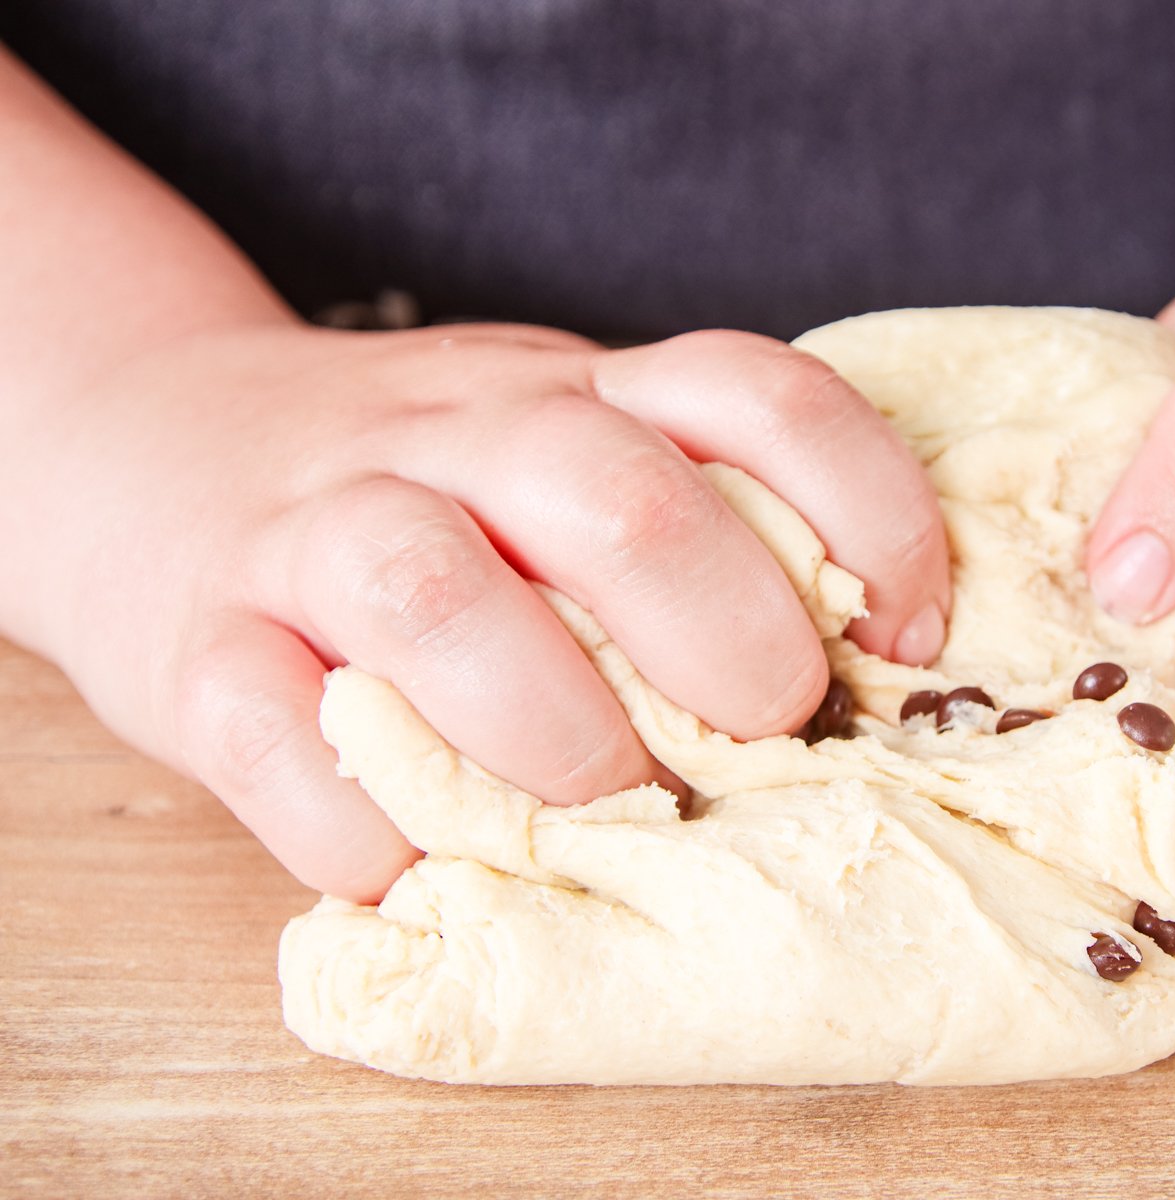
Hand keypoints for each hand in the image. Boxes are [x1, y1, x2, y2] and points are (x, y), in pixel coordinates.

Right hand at [2, 320, 947, 899]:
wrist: (147, 448)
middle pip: (618, 497)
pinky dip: (370, 827)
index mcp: (577, 395)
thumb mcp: (561, 452)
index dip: (870, 511)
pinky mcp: (196, 644)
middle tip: (767, 734)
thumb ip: (689, 521)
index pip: (757, 396)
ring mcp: (316, 529)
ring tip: (612, 801)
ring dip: (558, 728)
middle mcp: (456, 436)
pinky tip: (433, 862)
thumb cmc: (426, 491)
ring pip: (437, 596)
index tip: (908, 638)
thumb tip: (874, 669)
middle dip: (730, 638)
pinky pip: (276, 736)